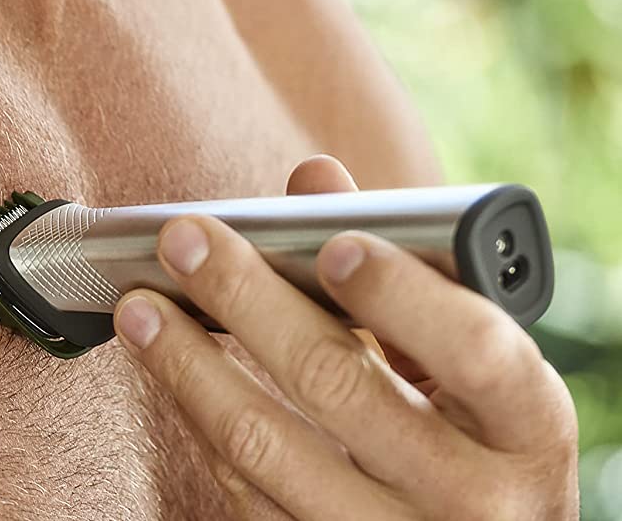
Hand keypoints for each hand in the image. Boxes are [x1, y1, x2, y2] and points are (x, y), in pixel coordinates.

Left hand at [113, 156, 579, 519]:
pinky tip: (168, 370)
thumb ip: (398, 269)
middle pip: (339, 385)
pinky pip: (245, 495)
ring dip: (188, 366)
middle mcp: (474, 497)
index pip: (473, 351)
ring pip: (268, 447)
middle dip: (246, 300)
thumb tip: (316, 180)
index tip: (335, 244)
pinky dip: (198, 421)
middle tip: (184, 241)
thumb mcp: (471, 365)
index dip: (403, 295)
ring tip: (141, 308)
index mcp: (528, 427)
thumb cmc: (478, 438)